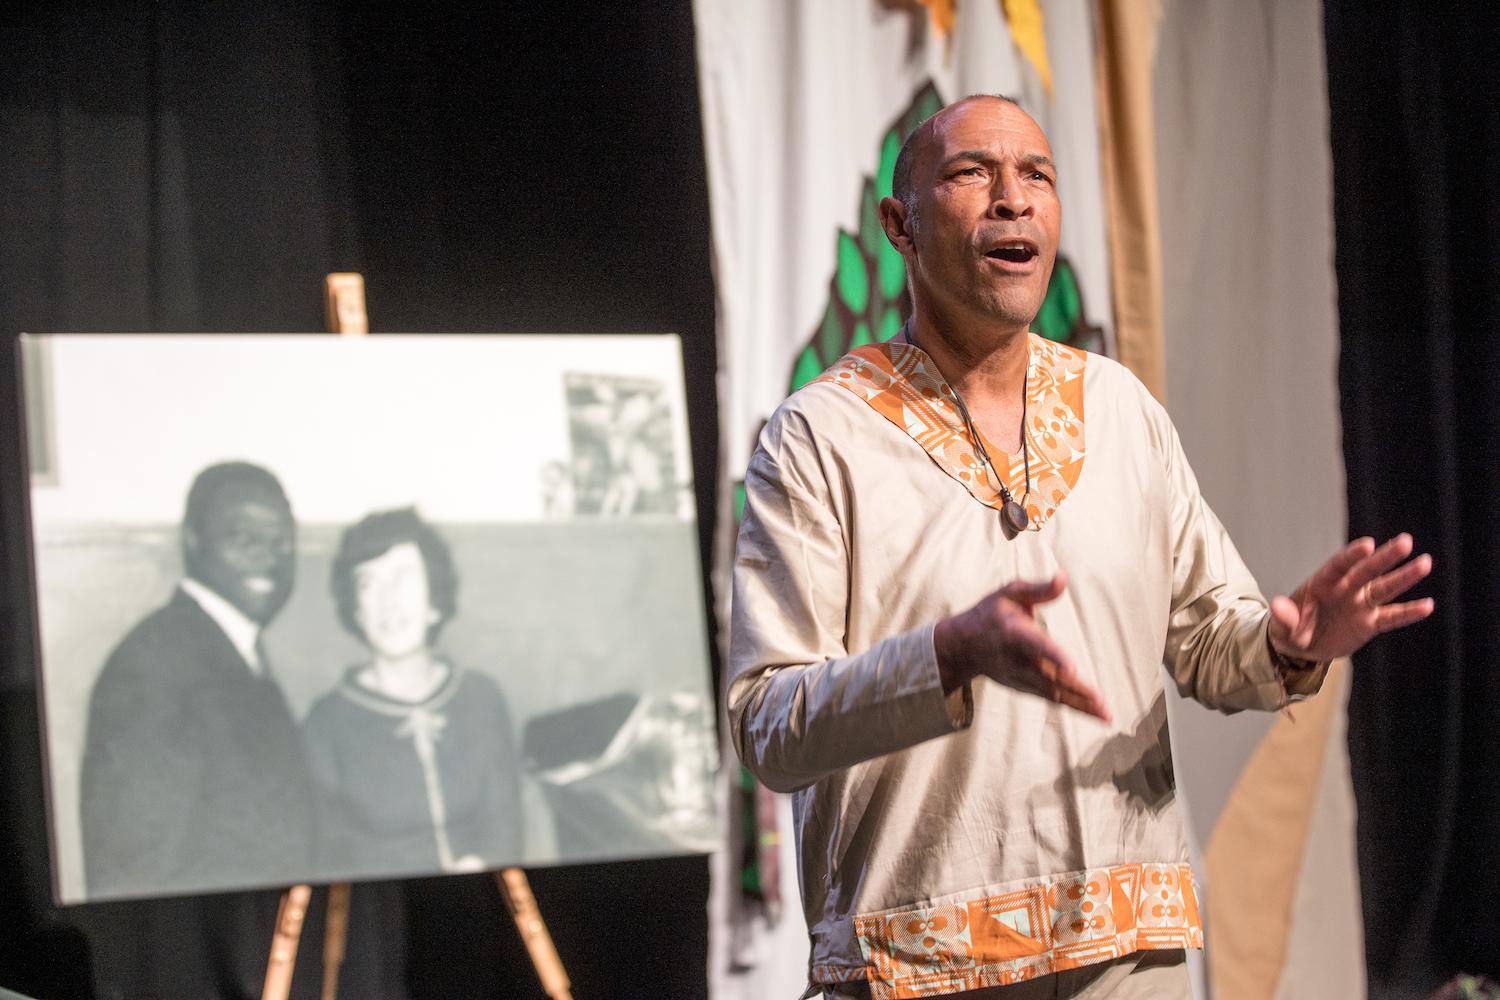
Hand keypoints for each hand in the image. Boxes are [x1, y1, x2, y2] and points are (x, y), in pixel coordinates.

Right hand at [934, 572, 1110, 722]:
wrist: (963, 647)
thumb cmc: (991, 614)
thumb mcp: (1010, 593)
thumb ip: (1039, 589)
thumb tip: (1064, 577)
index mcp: (1014, 632)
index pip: (1036, 645)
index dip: (1054, 656)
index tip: (1072, 667)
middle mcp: (1018, 659)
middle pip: (1051, 677)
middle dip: (1077, 690)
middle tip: (1102, 702)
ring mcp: (1021, 677)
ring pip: (1054, 693)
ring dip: (1081, 704)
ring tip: (1106, 714)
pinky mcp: (1025, 687)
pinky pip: (1052, 698)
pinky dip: (1074, 706)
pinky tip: (1096, 712)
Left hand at [1269, 534, 1434, 662]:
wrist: (1301, 647)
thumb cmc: (1289, 630)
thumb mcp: (1281, 627)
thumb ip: (1284, 617)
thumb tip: (1277, 606)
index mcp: (1322, 583)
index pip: (1339, 565)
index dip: (1352, 555)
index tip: (1368, 544)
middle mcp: (1345, 589)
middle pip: (1367, 570)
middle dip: (1385, 557)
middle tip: (1406, 541)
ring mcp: (1359, 605)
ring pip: (1385, 589)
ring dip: (1404, 577)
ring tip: (1426, 562)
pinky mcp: (1370, 623)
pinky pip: (1391, 617)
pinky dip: (1408, 612)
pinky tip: (1428, 605)